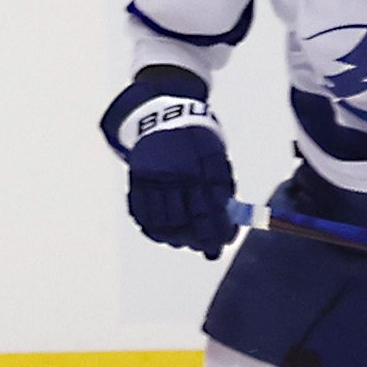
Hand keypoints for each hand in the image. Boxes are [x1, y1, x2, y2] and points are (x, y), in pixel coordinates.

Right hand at [104, 76, 236, 254]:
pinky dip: (151, 228)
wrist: (160, 116)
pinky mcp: (137, 181)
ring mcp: (153, 180)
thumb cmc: (195, 138)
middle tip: (208, 250)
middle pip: (187, 219)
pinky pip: (141, 212)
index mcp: (199, 168)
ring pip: (163, 220)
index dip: (219, 229)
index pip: (211, 208)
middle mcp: (176, 176)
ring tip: (184, 244)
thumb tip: (229, 216)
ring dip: (175, 237)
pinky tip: (162, 236)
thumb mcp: (215, 155)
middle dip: (199, 238)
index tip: (224, 242)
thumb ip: (222, 184)